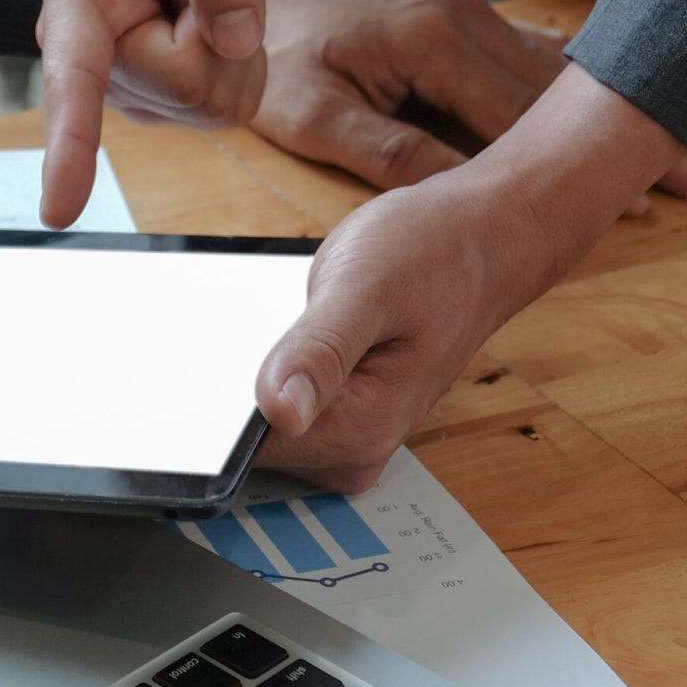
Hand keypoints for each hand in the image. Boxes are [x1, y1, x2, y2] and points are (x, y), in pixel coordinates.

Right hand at [36, 0, 297, 225]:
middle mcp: (81, 39)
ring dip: (230, 55)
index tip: (58, 212)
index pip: (74, 76)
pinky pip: (215, 112)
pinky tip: (209, 27)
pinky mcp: (147, 98)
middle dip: (218, 42)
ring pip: (201, 106)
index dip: (69, 142)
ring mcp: (115, 77)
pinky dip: (234, 70)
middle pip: (178, 88)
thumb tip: (230, 38)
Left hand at [252, 0, 686, 205]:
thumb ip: (382, 151)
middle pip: (560, 92)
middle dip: (620, 138)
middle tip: (686, 181)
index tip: (631, 204)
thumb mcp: (312, 116)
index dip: (577, 165)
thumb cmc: (279, 57)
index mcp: (431, 42)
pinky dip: (572, 98)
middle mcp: (464, 21)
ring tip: (667, 162)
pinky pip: (531, 62)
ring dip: (606, 119)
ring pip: (556, 75)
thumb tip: (449, 195)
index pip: (522, 114)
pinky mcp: (464, 26)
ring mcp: (469, 18)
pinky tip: (607, 127)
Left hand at [254, 63, 686, 489]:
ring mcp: (351, 436)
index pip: (246, 451)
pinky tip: (281, 328)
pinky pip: (279, 406)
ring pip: (260, 424)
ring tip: (274, 320)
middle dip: (229, 390)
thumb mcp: (365, 287)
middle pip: (248, 443)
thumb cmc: (433, 252)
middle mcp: (356, 450)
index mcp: (359, 431)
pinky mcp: (345, 416)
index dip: (211, 411)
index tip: (201, 365)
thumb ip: (319, 351)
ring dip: (248, 376)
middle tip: (256, 323)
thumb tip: (278, 411)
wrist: (485, 236)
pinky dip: (268, 368)